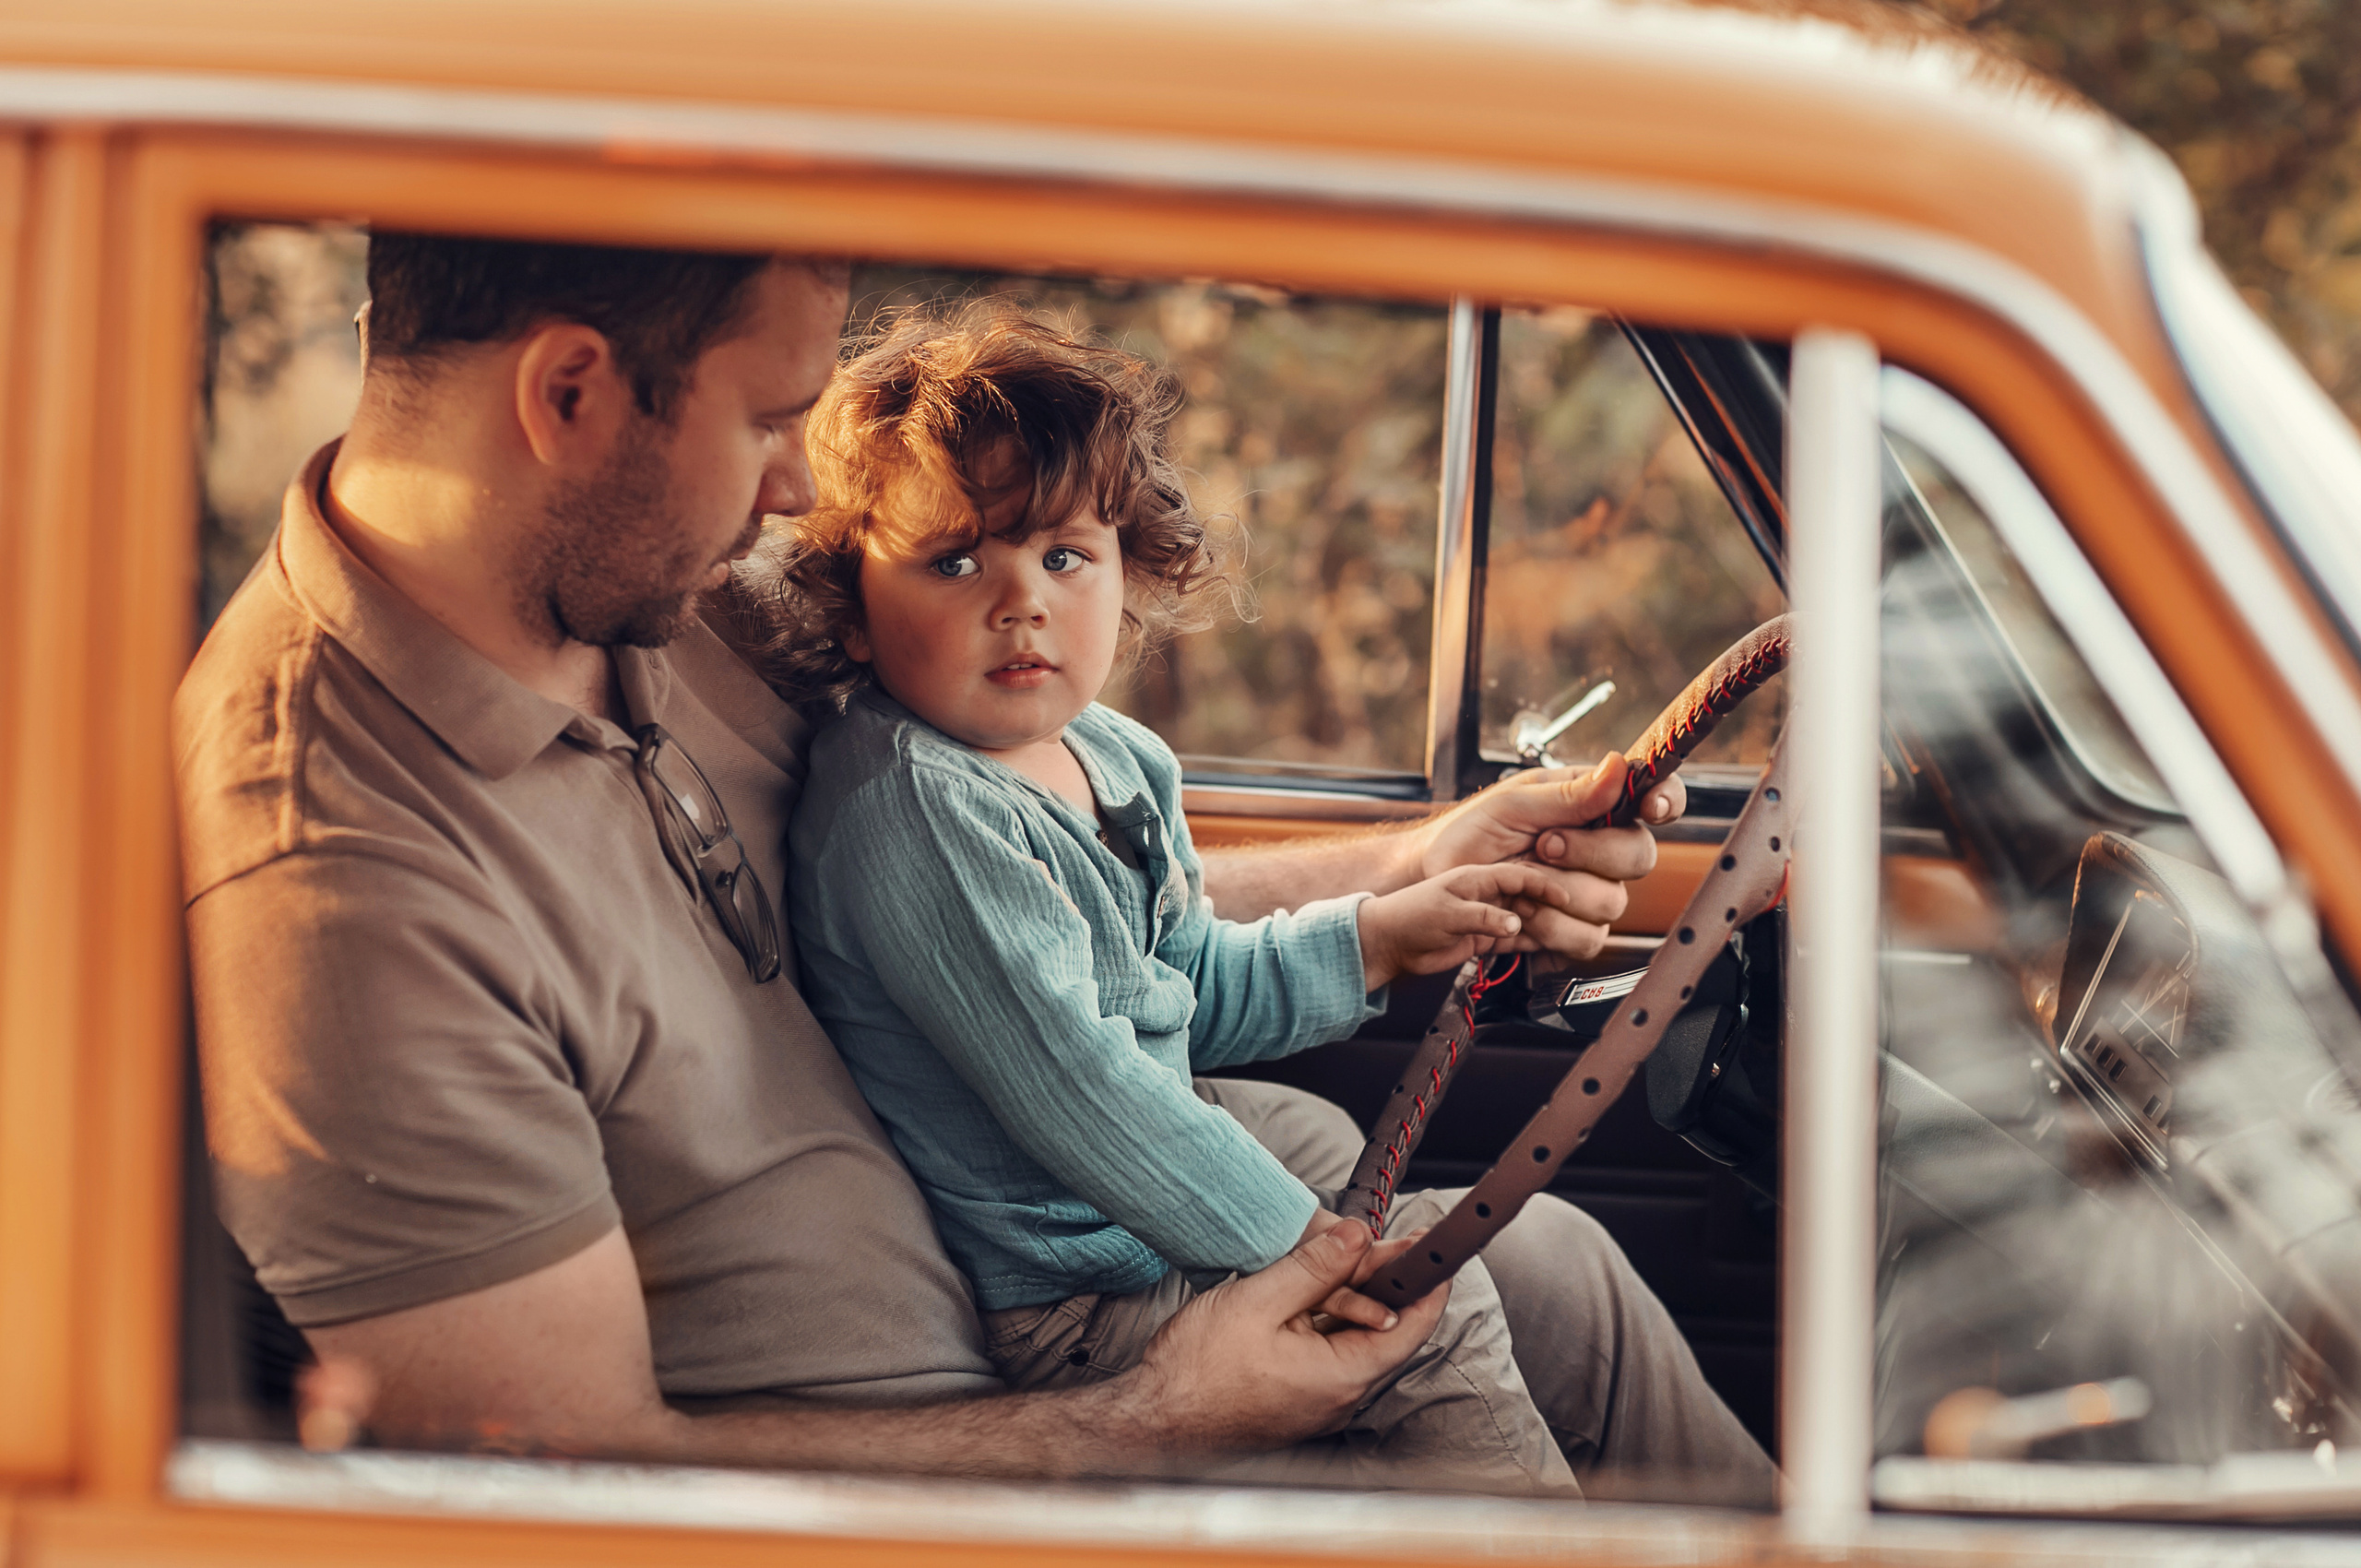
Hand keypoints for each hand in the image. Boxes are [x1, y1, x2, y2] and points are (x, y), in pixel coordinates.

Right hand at [1132, 1220, 1448, 1452]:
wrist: (1153, 1421)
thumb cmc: (1195, 1373)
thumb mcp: (1258, 1301)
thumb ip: (1314, 1268)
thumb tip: (1358, 1236)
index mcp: (1341, 1376)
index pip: (1412, 1327)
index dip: (1426, 1282)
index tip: (1429, 1248)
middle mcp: (1339, 1397)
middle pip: (1384, 1331)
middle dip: (1384, 1281)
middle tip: (1374, 1239)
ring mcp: (1319, 1403)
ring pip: (1355, 1341)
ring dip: (1353, 1298)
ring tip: (1338, 1258)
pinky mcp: (1298, 1400)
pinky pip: (1330, 1355)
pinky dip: (1330, 1320)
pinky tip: (1310, 1295)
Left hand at [1355, 862, 1585, 989]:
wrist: (1390, 944)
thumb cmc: (1409, 915)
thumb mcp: (1446, 911)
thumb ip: (1482, 917)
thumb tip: (1516, 924)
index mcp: (1481, 876)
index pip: (1523, 875)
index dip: (1546, 883)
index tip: (1564, 896)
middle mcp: (1491, 895)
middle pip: (1535, 898)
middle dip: (1552, 907)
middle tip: (1564, 919)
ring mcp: (1492, 918)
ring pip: (1533, 921)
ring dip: (1548, 928)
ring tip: (1563, 937)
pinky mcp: (1489, 939)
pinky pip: (1522, 941)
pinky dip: (1537, 947)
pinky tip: (1553, 952)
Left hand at [1410, 753, 1676, 952]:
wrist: (1440, 882)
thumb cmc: (1472, 832)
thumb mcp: (1513, 803)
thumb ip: (1570, 794)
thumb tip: (1618, 766)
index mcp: (1596, 805)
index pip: (1656, 797)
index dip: (1667, 801)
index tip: (1651, 807)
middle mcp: (1603, 849)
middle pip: (1640, 856)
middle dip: (1588, 852)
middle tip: (1544, 845)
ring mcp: (1592, 892)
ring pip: (1613, 902)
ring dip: (1558, 891)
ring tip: (1520, 878)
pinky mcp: (1575, 931)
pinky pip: (1589, 938)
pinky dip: (1550, 927)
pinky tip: (1524, 910)